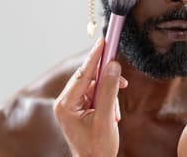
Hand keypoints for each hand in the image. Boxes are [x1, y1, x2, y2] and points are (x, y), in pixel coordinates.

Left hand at [53, 39, 127, 156]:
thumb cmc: (97, 147)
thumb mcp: (106, 118)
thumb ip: (109, 90)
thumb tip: (113, 66)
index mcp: (66, 104)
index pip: (83, 74)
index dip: (95, 57)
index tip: (104, 41)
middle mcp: (65, 102)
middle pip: (89, 78)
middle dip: (107, 81)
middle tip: (121, 80)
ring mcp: (72, 105)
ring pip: (95, 86)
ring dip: (109, 94)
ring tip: (115, 112)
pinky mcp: (79, 108)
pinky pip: (96, 94)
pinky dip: (108, 99)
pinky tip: (113, 113)